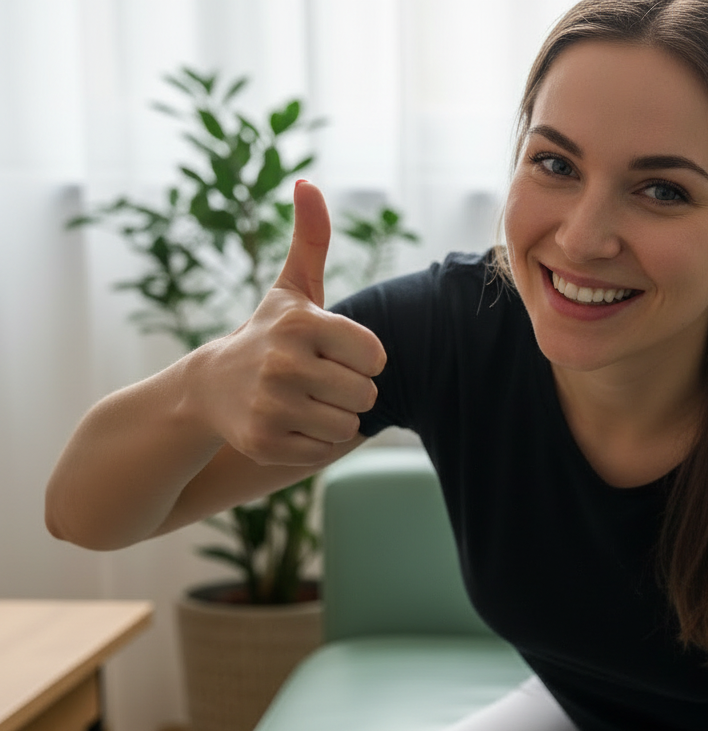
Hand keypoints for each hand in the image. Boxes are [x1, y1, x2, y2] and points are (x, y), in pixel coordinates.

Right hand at [190, 179, 385, 466]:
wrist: (210, 388)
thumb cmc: (268, 334)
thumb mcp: (292, 288)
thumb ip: (310, 239)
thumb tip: (307, 183)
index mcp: (301, 323)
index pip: (376, 357)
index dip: (363, 359)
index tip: (336, 353)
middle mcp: (284, 364)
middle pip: (366, 394)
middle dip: (350, 390)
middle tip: (319, 381)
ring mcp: (272, 405)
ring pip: (348, 425)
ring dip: (335, 417)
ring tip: (305, 401)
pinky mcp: (265, 441)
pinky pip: (325, 450)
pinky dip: (315, 441)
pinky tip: (291, 423)